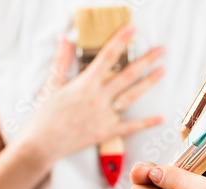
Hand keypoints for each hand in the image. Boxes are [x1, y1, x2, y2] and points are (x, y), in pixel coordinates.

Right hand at [17, 24, 164, 167]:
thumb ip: (61, 62)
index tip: (132, 29)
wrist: (43, 144)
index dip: (121, 40)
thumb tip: (64, 40)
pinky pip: (130, 127)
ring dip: (148, 83)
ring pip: (132, 96)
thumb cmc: (46, 115)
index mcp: (85, 84)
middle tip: (161, 51)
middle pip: (127, 75)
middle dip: (146, 61)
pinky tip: (161, 118)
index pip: (107, 56)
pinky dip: (146, 123)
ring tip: (162, 71)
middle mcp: (98, 98)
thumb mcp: (52, 85)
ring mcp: (104, 115)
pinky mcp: (106, 132)